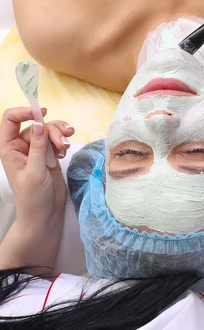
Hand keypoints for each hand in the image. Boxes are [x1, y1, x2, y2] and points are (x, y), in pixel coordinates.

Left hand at [0, 107, 73, 233]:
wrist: (44, 217)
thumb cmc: (33, 198)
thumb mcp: (35, 171)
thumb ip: (38, 146)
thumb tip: (39, 123)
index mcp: (9, 148)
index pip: (10, 119)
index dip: (25, 112)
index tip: (43, 113)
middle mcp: (21, 147)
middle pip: (36, 125)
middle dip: (51, 129)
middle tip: (64, 143)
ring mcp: (35, 151)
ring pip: (48, 131)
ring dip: (60, 135)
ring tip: (68, 146)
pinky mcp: (48, 156)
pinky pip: (55, 141)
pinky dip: (62, 142)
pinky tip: (65, 153)